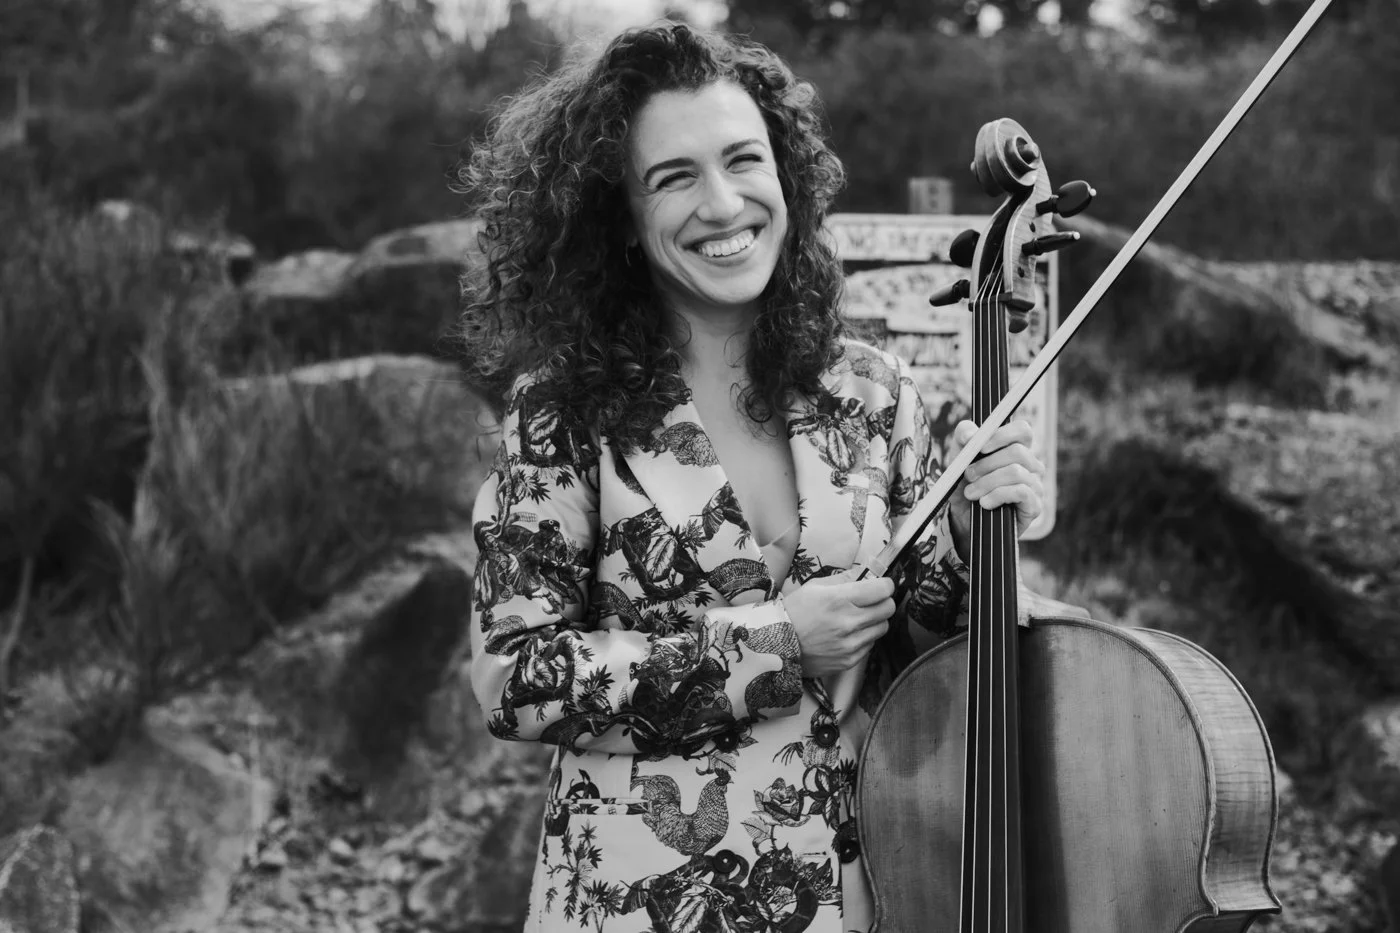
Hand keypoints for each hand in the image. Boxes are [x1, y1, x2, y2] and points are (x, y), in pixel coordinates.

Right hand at [781, 571, 895, 677]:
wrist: (776, 646)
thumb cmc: (793, 612)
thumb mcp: (814, 587)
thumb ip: (843, 579)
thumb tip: (865, 573)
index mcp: (839, 599)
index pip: (882, 589)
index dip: (885, 585)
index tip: (881, 585)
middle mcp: (848, 622)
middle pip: (888, 608)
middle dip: (883, 601)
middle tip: (872, 601)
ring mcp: (850, 644)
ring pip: (883, 627)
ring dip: (875, 621)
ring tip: (859, 619)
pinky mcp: (849, 660)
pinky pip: (870, 645)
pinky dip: (864, 638)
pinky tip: (848, 635)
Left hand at [947, 419, 1045, 559]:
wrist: (964, 519)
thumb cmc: (966, 484)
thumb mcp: (959, 458)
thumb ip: (963, 439)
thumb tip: (969, 433)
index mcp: (1016, 448)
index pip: (1023, 430)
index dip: (1002, 435)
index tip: (979, 446)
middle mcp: (1031, 465)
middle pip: (1017, 452)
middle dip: (986, 464)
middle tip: (967, 475)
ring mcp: (1035, 485)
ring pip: (1016, 472)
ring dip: (987, 482)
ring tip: (970, 493)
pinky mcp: (1034, 505)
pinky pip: (1020, 491)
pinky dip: (997, 495)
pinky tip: (985, 503)